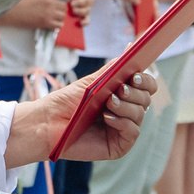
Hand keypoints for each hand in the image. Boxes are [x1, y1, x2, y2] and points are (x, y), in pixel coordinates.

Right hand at [0, 0, 69, 30]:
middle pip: (64, 6)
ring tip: (54, 17)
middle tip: (56, 9)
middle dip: (61, 7)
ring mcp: (48, 13)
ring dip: (60, 17)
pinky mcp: (45, 23)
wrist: (10, 11)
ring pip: (63, 16)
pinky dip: (57, 25)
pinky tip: (51, 23)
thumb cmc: (17, 0)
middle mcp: (49, 2)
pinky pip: (59, 25)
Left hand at [10, 69, 155, 164]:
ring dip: (126, 106)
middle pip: (146, 99)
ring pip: (140, 114)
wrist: (47, 123)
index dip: (145, 80)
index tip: (134, 76)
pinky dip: (123, 122)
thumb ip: (113, 68)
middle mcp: (125, 112)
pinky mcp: (119, 146)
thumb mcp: (92, 82)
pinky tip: (108, 118)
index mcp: (122, 95)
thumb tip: (132, 47)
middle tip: (119, 90)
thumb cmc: (66, 103)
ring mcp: (123, 129)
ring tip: (108, 103)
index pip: (147, 86)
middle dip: (135, 93)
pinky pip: (133, 132)